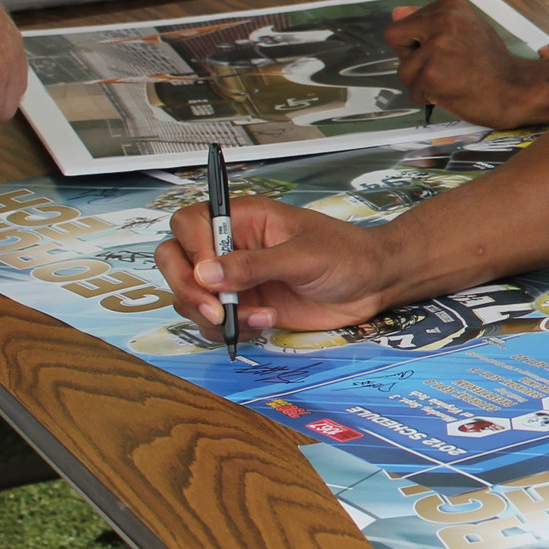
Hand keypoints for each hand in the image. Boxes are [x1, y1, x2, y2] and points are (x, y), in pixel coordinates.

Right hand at [157, 198, 397, 335]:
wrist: (373, 284)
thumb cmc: (346, 254)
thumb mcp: (302, 256)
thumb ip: (254, 265)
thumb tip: (204, 274)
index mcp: (243, 219)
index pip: (189, 223)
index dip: (191, 248)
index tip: (209, 274)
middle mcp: (230, 246)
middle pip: (175, 261)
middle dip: (188, 289)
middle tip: (216, 310)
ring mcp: (234, 279)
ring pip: (190, 296)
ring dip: (213, 315)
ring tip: (259, 317)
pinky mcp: (243, 306)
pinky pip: (213, 322)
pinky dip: (230, 330)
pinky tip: (264, 323)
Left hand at [386, 0, 545, 127]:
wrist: (517, 90)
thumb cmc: (493, 64)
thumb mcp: (465, 30)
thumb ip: (429, 22)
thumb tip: (396, 12)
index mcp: (450, 6)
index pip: (405, 22)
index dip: (419, 40)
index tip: (444, 49)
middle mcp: (443, 21)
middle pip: (395, 39)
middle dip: (413, 57)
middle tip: (446, 65)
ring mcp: (436, 48)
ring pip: (404, 70)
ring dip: (423, 82)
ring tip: (452, 80)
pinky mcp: (431, 75)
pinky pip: (414, 91)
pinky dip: (430, 97)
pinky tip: (453, 91)